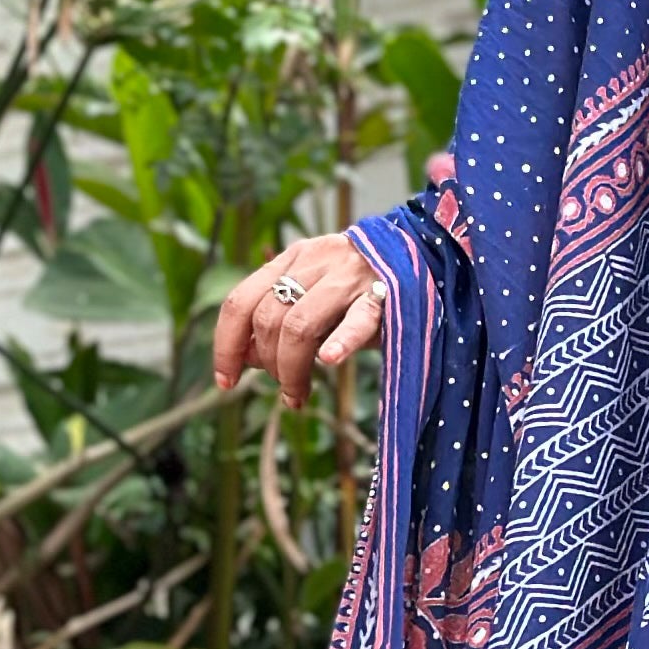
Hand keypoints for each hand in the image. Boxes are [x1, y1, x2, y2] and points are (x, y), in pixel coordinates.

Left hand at [215, 233, 382, 412]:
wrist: (422, 254)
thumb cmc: (362, 286)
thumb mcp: (316, 294)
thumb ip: (282, 319)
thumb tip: (245, 358)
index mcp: (293, 258)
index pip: (239, 301)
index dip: (226, 345)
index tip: (225, 381)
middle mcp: (315, 261)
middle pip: (267, 316)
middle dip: (266, 363)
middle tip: (284, 388)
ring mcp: (350, 275)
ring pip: (300, 323)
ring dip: (291, 368)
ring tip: (298, 394)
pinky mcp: (385, 294)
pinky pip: (358, 319)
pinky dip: (340, 341)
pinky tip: (329, 361)